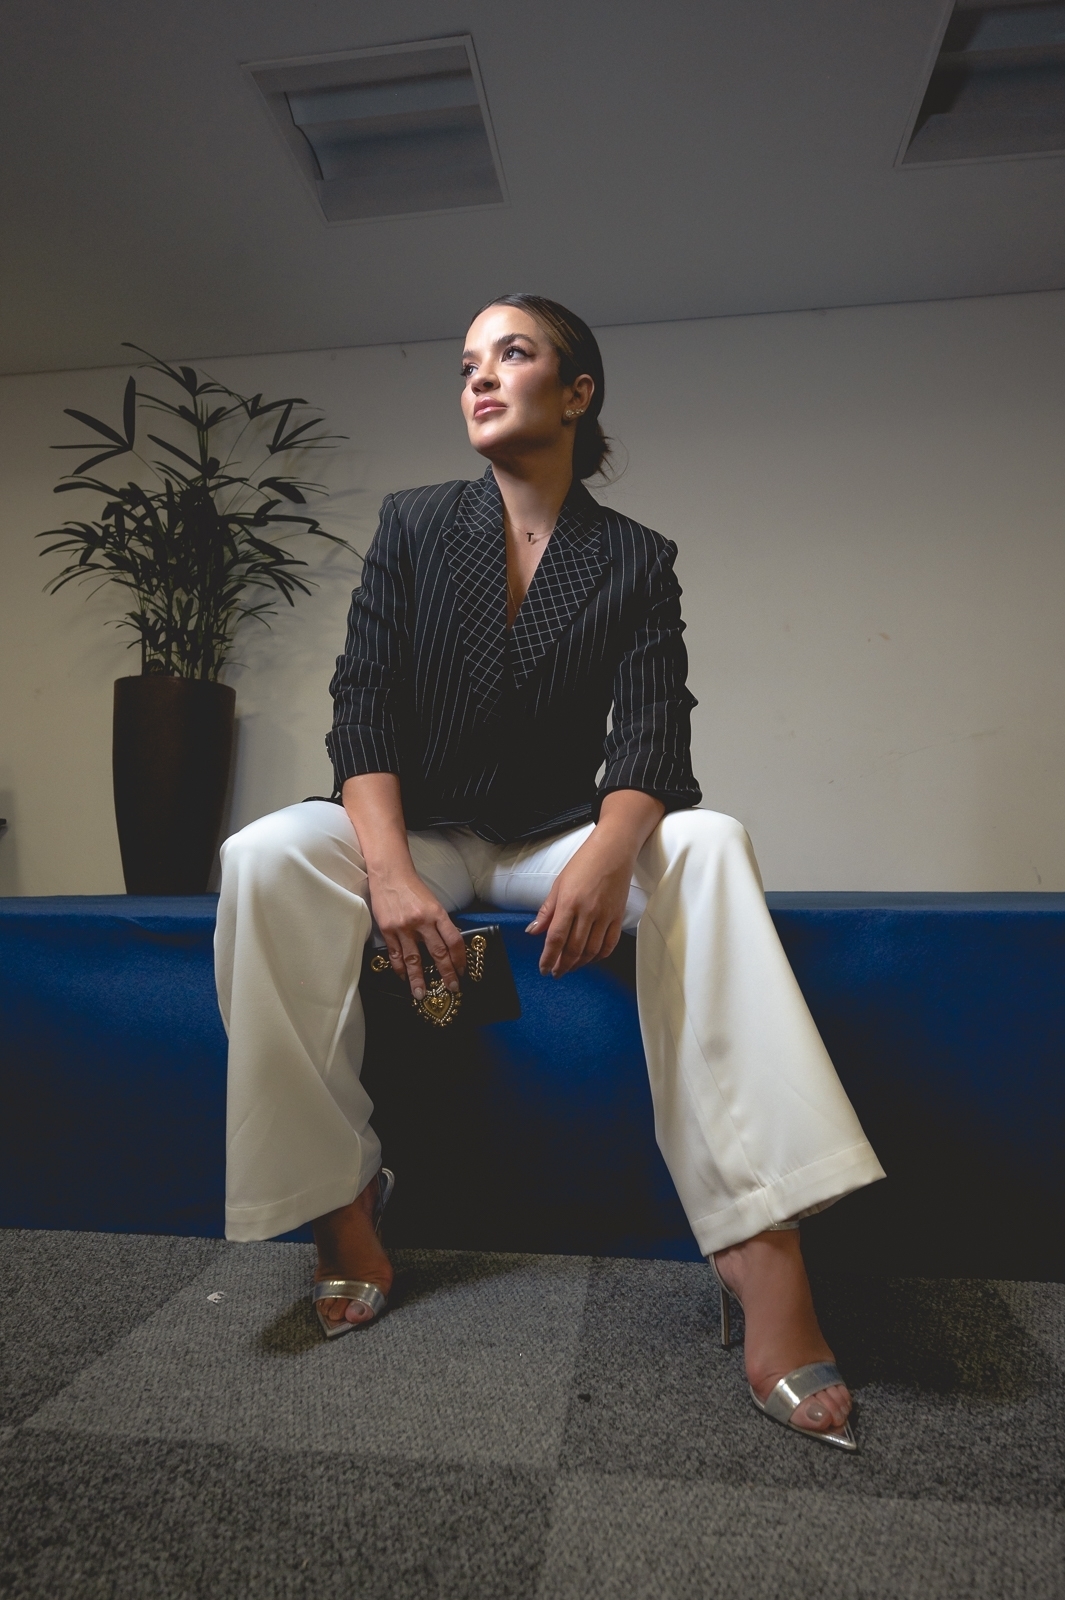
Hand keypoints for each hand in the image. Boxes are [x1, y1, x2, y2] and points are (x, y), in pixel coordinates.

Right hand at [366, 864, 465, 999]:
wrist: (389, 875)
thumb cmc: (413, 888)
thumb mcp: (433, 903)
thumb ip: (440, 923)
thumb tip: (448, 947)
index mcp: (437, 913)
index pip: (453, 940)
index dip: (460, 958)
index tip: (462, 970)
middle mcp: (422, 921)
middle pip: (438, 953)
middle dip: (446, 973)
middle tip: (451, 987)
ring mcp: (403, 927)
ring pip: (413, 959)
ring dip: (418, 979)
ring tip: (421, 994)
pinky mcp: (388, 930)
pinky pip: (396, 954)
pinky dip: (400, 968)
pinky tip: (404, 978)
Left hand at [526, 832, 634, 977]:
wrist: (613, 850)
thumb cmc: (584, 862)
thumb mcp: (559, 884)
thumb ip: (547, 911)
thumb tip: (534, 931)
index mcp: (568, 902)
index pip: (556, 938)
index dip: (548, 958)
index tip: (544, 969)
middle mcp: (587, 912)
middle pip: (573, 949)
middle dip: (562, 965)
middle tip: (555, 972)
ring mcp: (605, 916)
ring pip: (591, 950)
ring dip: (579, 963)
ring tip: (570, 967)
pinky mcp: (618, 916)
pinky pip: (609, 944)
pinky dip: (599, 956)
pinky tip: (590, 959)